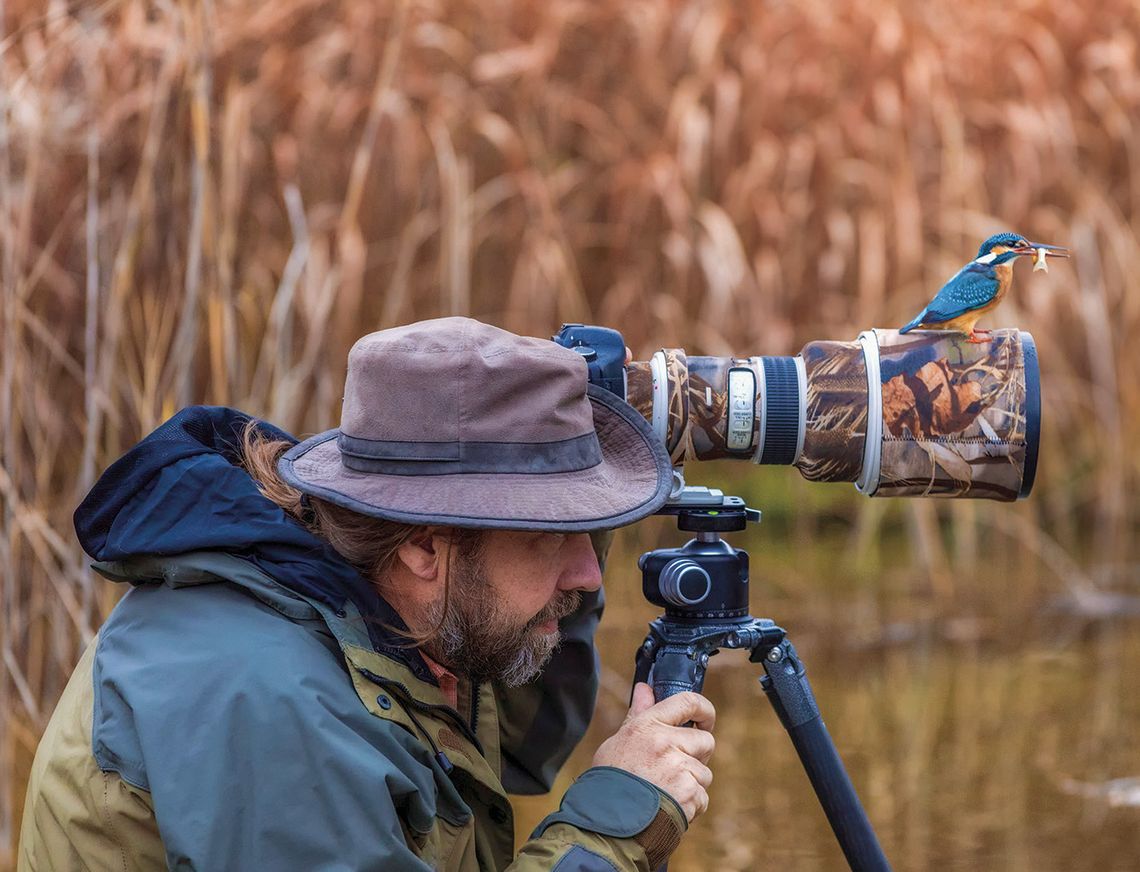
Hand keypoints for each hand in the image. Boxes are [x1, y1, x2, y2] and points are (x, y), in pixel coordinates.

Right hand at [591, 683, 715, 822]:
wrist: (606, 821)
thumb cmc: (610, 779)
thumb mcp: (619, 741)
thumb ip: (637, 714)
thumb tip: (644, 688)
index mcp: (648, 725)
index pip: (687, 701)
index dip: (704, 710)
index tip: (704, 720)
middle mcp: (665, 742)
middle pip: (705, 741)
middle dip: (698, 756)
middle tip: (678, 768)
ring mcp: (678, 768)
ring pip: (704, 773)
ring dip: (691, 784)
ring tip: (665, 792)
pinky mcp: (688, 793)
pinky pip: (702, 797)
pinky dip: (690, 806)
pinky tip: (667, 807)